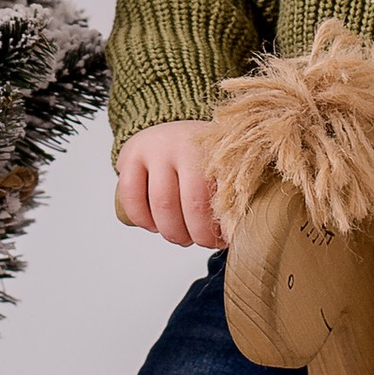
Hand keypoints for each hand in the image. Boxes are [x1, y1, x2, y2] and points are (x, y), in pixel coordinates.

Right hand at [115, 122, 221, 247]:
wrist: (170, 133)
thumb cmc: (200, 159)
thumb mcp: (222, 169)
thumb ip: (232, 195)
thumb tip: (242, 233)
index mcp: (217, 149)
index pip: (224, 195)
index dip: (225, 225)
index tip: (226, 239)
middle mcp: (186, 145)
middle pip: (194, 203)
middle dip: (198, 234)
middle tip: (202, 241)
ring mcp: (157, 148)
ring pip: (163, 204)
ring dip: (172, 231)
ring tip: (181, 237)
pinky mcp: (131, 154)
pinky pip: (131, 195)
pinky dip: (142, 218)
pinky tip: (153, 225)